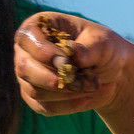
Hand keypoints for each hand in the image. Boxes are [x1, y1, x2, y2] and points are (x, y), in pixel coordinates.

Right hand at [14, 12, 133, 115]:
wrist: (108, 71)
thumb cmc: (102, 48)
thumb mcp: (104, 43)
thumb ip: (90, 47)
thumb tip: (72, 51)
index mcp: (40, 26)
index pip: (28, 37)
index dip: (44, 52)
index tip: (67, 62)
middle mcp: (27, 51)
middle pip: (25, 68)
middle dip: (56, 79)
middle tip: (83, 82)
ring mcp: (28, 75)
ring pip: (35, 90)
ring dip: (66, 93)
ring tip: (93, 87)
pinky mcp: (35, 97)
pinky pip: (45, 106)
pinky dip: (68, 105)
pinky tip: (87, 97)